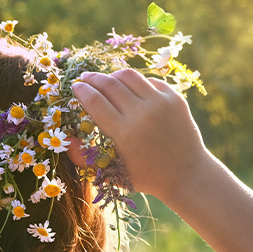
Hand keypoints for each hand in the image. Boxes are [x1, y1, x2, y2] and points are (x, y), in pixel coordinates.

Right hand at [72, 69, 208, 200]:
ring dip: (113, 75)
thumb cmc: (145, 177)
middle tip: (84, 77)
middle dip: (93, 78)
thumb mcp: (113, 173)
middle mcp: (141, 114)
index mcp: (124, 133)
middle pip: (109, 84)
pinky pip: (149, 81)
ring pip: (129, 76)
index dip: (82, 91)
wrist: (186, 175)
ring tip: (105, 79)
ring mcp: (160, 103)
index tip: (75, 87)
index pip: (95, 102)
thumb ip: (85, 159)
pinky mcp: (174, 98)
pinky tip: (130, 89)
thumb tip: (65, 140)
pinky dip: (136, 83)